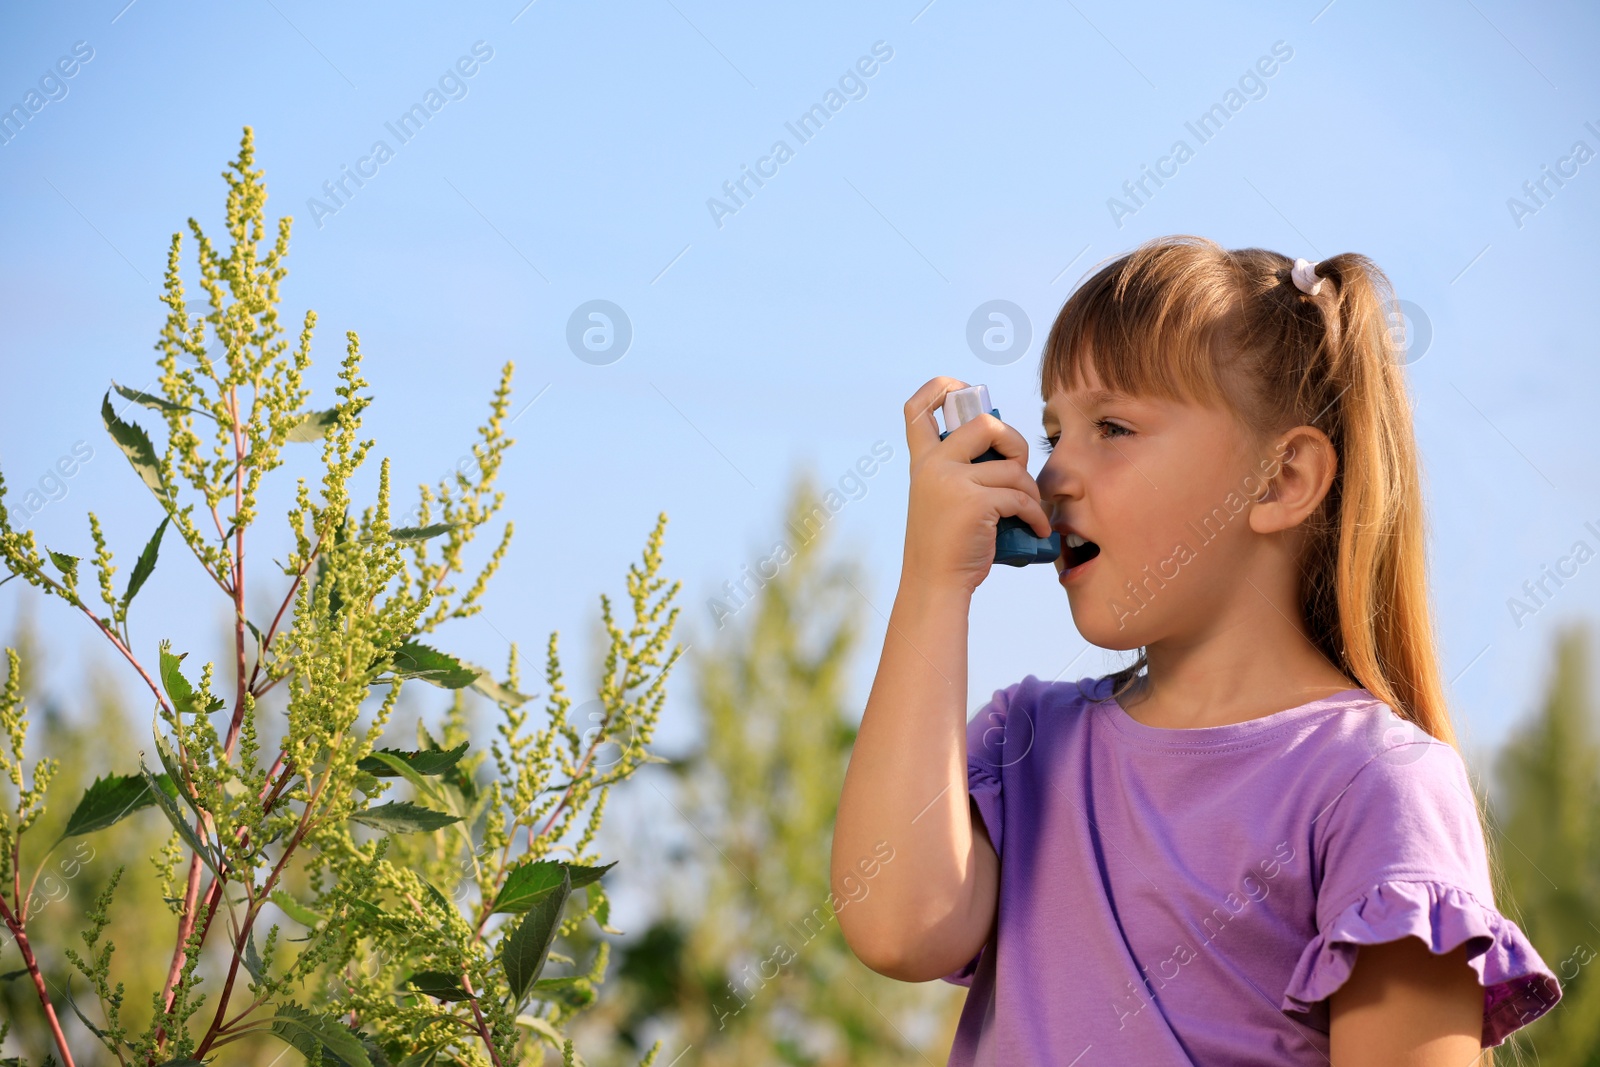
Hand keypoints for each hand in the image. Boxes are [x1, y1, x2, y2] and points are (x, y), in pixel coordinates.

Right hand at [900, 377, 1052, 596]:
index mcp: (923, 461)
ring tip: (1030, 511)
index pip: (917, 408)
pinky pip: (1020, 496)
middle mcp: (933, 465)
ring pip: (1011, 467)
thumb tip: (1007, 448)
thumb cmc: (947, 544)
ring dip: (1030, 490)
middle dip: (1015, 443)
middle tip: (1019, 469)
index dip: (939, 387)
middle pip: (984, 424)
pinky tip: (1036, 527)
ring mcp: (952, 482)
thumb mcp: (942, 497)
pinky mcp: (975, 502)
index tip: (963, 389)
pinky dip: (1035, 514)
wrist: (935, 583)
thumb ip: (961, 469)